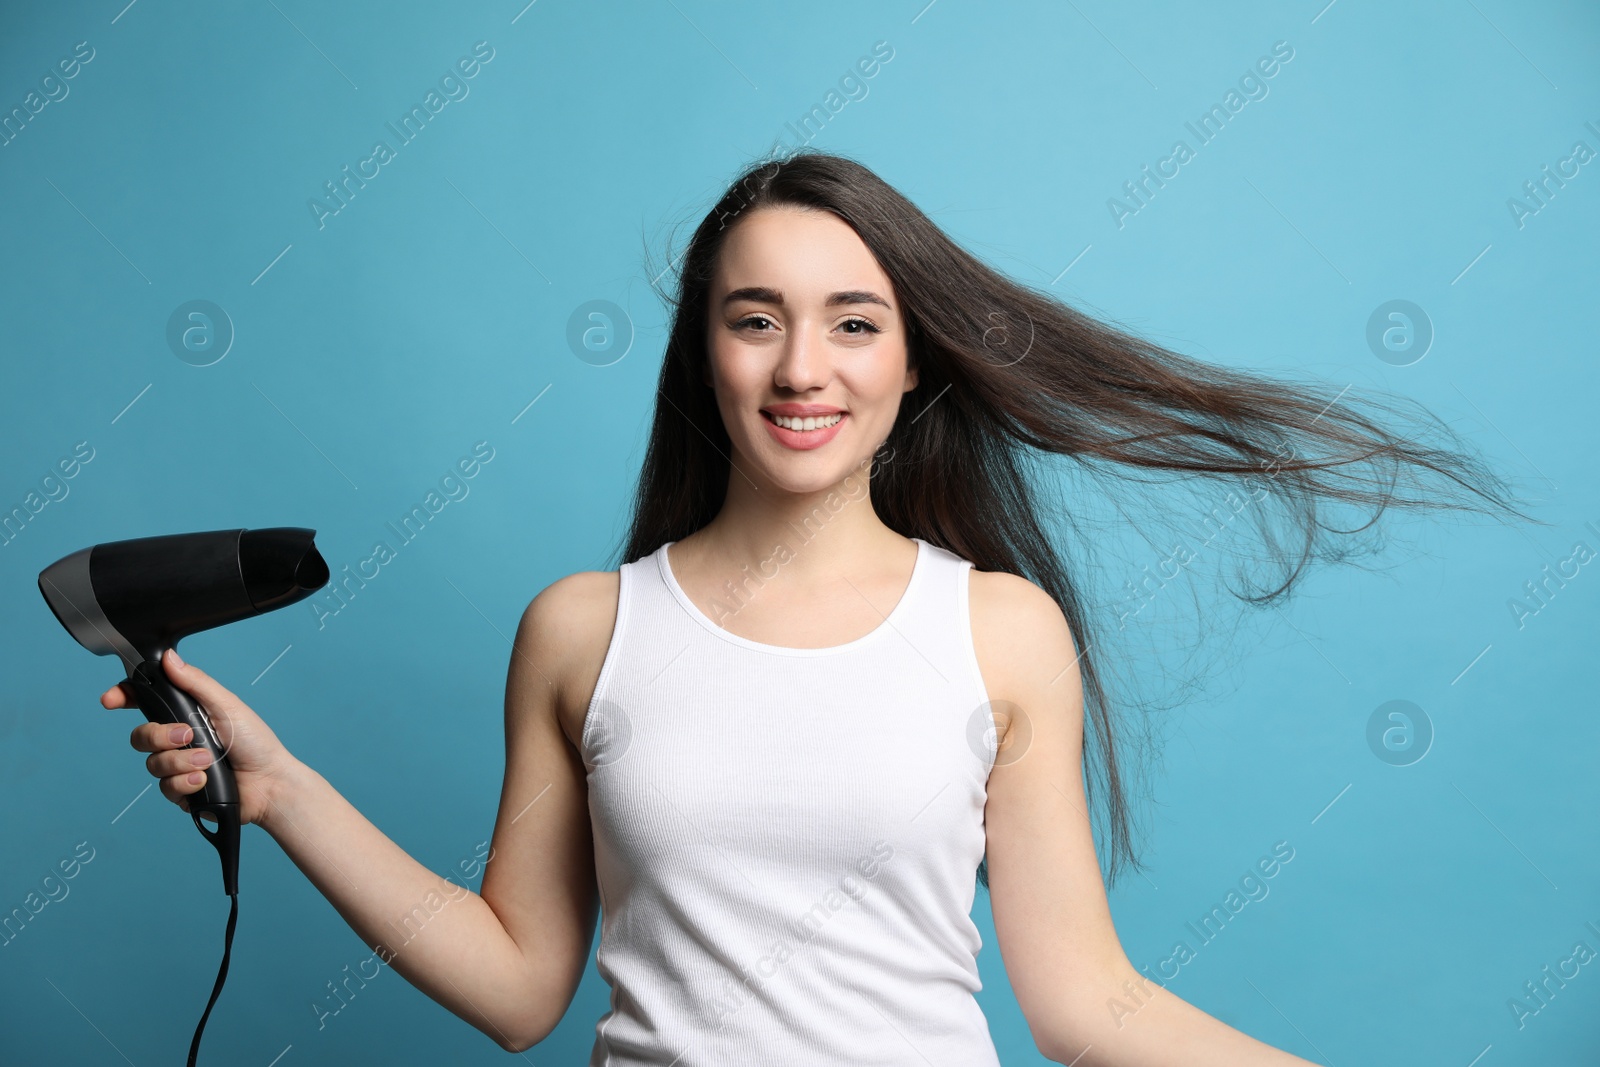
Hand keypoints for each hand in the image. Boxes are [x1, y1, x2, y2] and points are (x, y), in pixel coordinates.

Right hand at [101, 647, 297, 827]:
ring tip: (209, 761)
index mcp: (186, 715)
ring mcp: (177, 766)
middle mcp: (177, 740)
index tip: (111, 699)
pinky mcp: (181, 791)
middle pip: (140, 736)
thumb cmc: (254, 741)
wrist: (269, 782)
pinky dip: (186, 782)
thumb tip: (169, 658)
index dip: (123, 698)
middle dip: (160, 736)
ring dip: (182, 761)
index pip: (145, 703)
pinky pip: (165, 787)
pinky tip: (205, 779)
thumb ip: (196, 683)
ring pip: (152, 763)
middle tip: (187, 736)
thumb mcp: (226, 705)